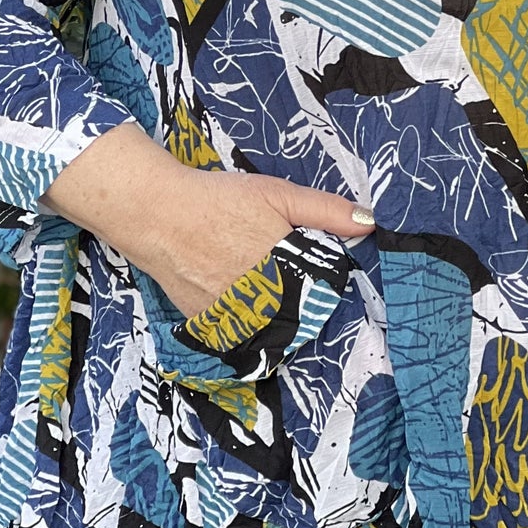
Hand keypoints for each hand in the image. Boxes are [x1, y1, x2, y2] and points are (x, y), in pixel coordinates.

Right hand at [43, 123, 372, 318]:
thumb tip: (370, 224)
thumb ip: (324, 211)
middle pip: (299, 317)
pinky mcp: (210, 325)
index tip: (323, 280)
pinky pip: (239, 334)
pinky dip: (245, 323)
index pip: (325, 297)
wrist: (158, 214)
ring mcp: (234, 317)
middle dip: (301, 305)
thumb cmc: (219, 199)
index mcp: (286, 268)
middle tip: (284, 282)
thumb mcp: (277, 193)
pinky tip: (240, 302)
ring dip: (274, 319)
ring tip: (263, 293)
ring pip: (270, 330)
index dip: (326, 289)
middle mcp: (263, 299)